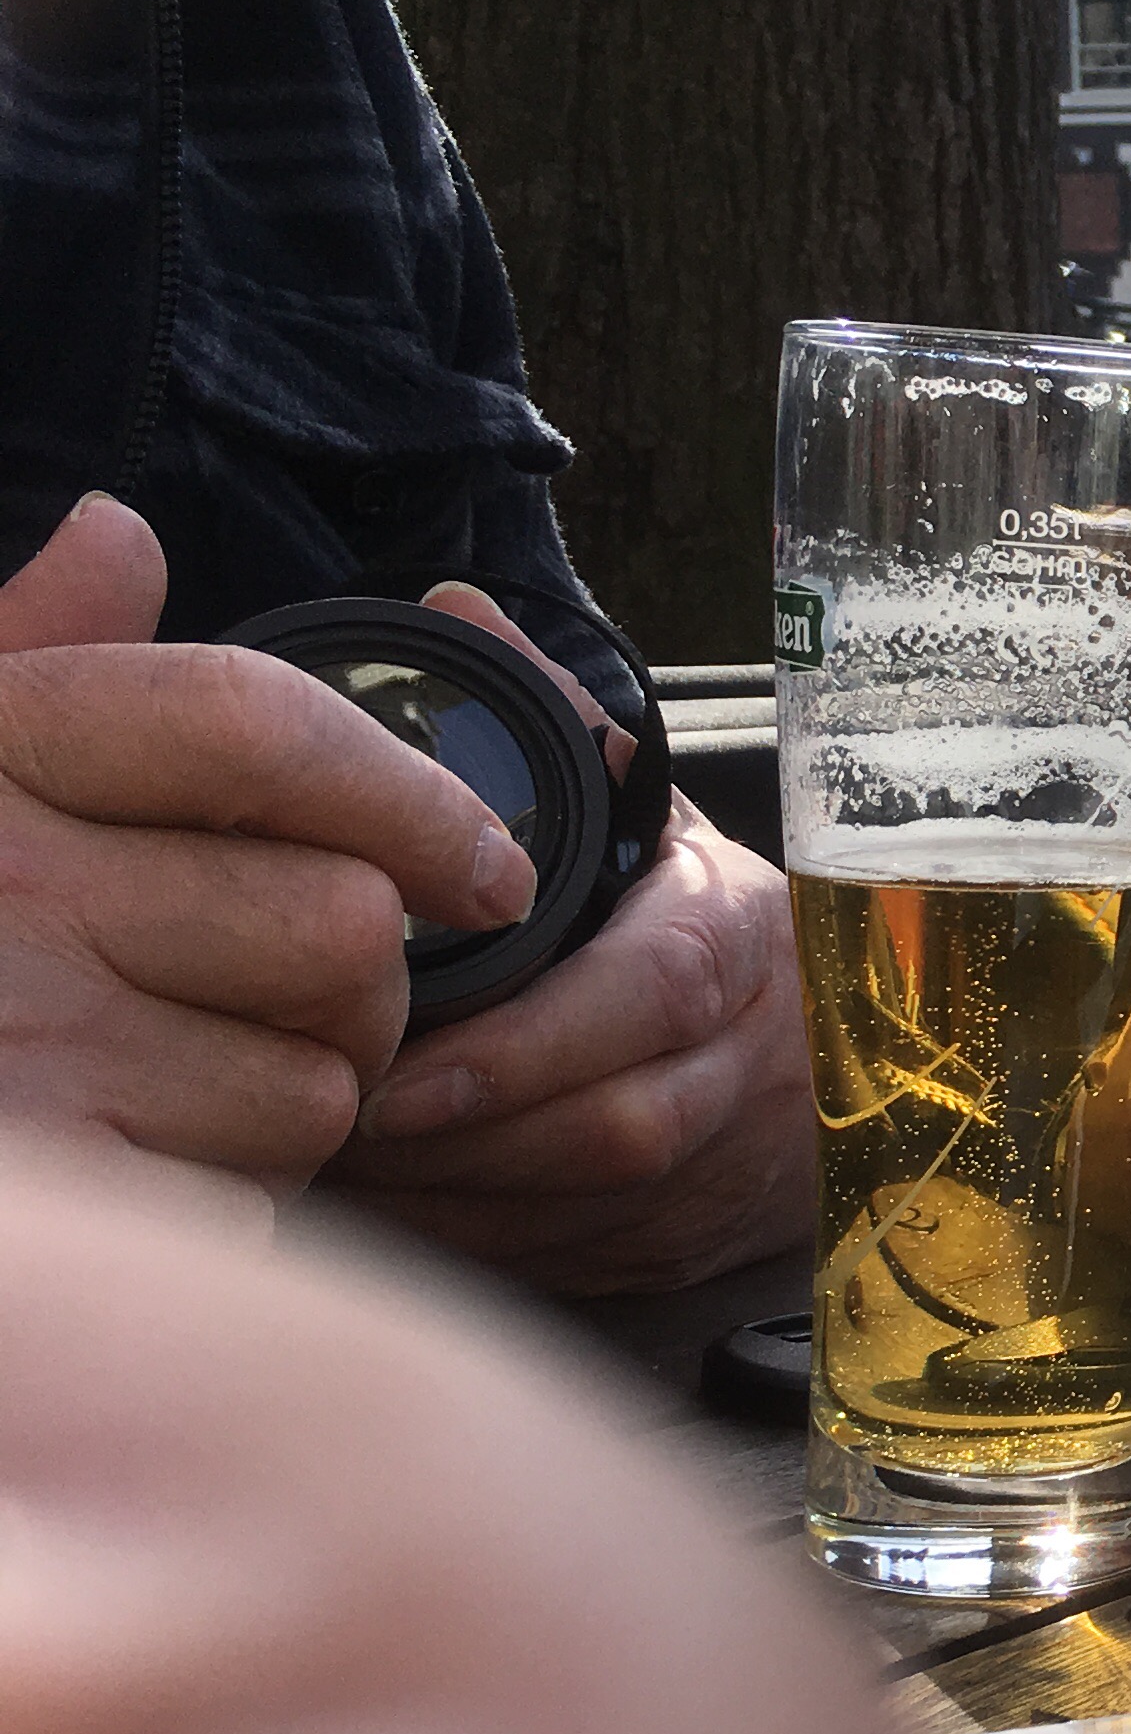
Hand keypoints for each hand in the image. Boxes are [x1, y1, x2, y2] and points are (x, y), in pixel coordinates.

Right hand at [0, 497, 536, 1220]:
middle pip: (346, 925)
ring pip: (326, 1075)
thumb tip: (115, 535)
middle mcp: (6, 884)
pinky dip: (233, 1198)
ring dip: (290, 1099)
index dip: (408, 793)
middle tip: (259, 1001)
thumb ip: (31, 657)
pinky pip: (264, 1187)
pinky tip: (144, 1168)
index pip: (252, 723)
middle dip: (351, 986)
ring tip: (175, 1086)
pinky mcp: (68, 1174)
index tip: (480, 860)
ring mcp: (29, 1037)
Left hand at [323, 585, 812, 1296]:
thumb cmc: (675, 914)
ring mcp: (729, 1163)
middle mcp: (751, 1055)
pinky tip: (392, 1223)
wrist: (821, 1048)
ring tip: (338, 1175)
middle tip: (336, 1128)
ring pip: (592, 1210)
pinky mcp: (689, 1246)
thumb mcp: (635, 801)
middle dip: (471, 1138)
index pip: (661, 994)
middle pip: (621, 1125)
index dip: (533, 1042)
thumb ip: (540, 712)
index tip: (406, 1065)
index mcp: (736, 934)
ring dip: (460, 1203)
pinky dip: (478, 1250)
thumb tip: (452, 611)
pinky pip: (576, 1263)